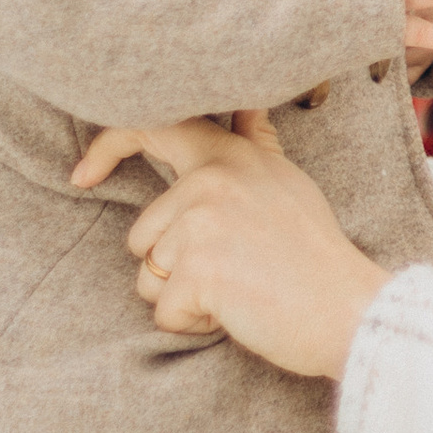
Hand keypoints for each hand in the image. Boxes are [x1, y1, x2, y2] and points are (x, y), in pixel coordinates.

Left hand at [77, 106, 388, 377]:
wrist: (350, 310)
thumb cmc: (316, 256)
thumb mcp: (287, 184)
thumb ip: (254, 146)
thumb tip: (244, 109)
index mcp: (230, 156)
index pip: (153, 127)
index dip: (108, 146)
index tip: (82, 175)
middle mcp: (212, 180)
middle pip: (142, 233)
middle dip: (173, 267)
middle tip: (234, 272)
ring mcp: (203, 222)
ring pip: (149, 275)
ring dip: (183, 297)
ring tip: (239, 291)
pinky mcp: (199, 269)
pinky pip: (164, 312)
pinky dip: (194, 324)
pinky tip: (237, 312)